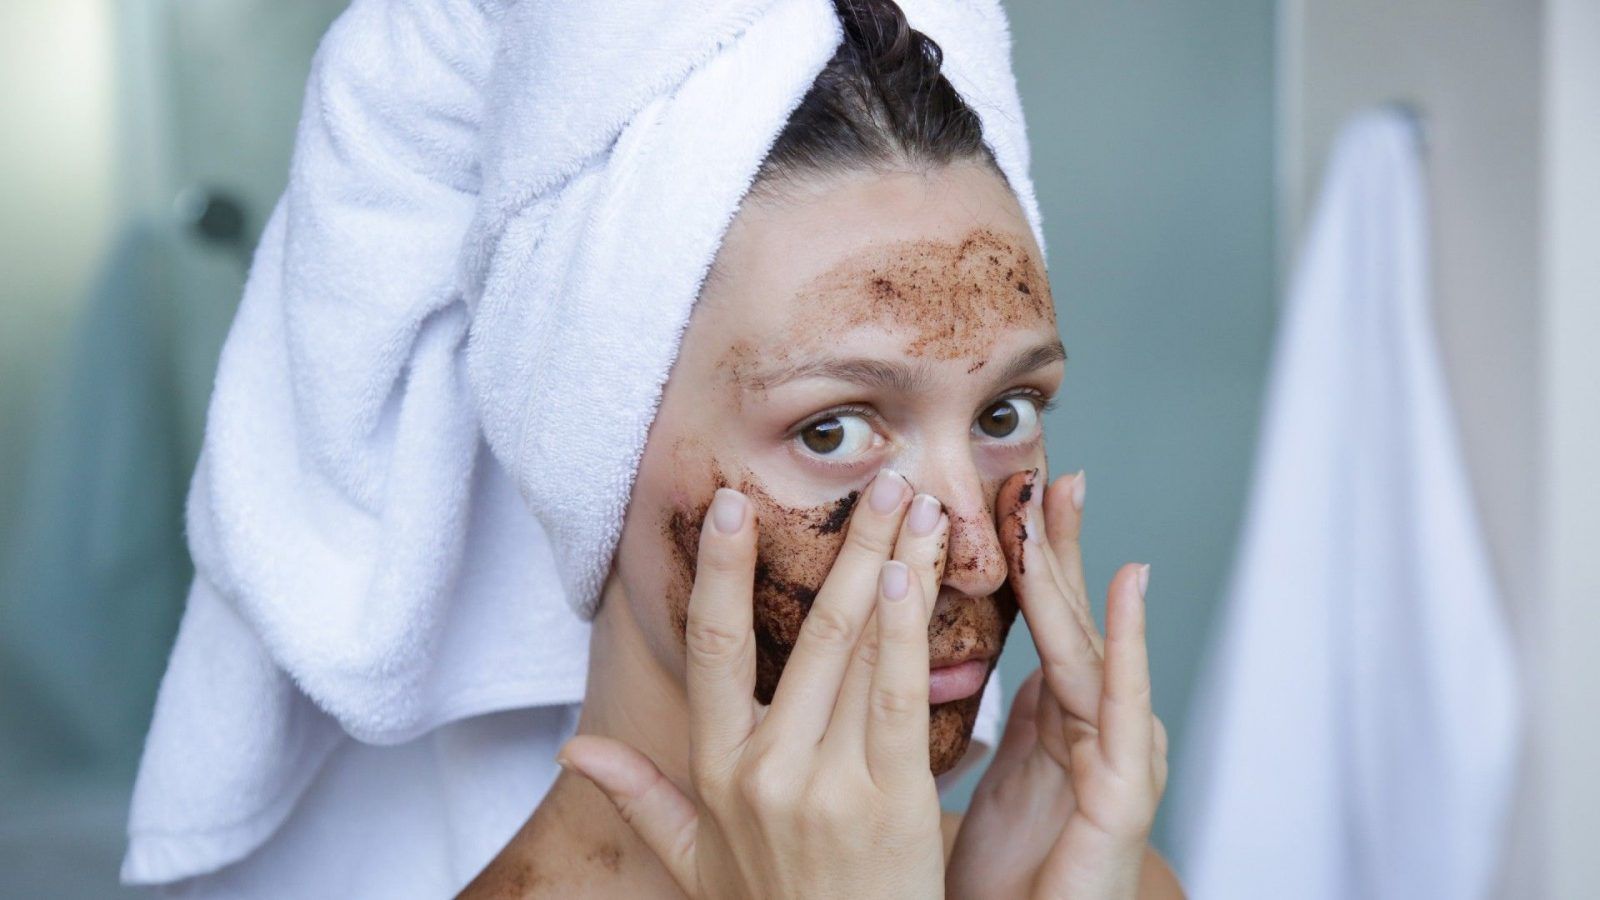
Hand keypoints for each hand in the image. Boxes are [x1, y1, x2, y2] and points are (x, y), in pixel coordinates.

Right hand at [560, 469, 950, 898]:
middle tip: (880, 478)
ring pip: (856, 653)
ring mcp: (825, 787)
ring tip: (917, 506)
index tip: (733, 503)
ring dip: (890, 569)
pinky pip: (898, 702)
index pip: (711, 650)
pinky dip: (904, 637)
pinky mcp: (890, 806)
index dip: (720, 572)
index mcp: (718, 772)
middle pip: (802, 634)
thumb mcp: (697, 864)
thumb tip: (570, 746)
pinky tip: (911, 579)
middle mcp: (764, 771)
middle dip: (846, 546)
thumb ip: (640, 798)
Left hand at [946, 469, 1170, 898]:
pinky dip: (1127, 641)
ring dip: (1079, 570)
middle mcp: (1095, 730)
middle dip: (1060, 542)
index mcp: (1060, 722)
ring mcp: (1116, 757)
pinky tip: (1129, 585)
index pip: (1043, 620)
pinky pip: (1122, 706)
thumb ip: (1010, 719)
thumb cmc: (1005, 877)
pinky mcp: (1125, 795)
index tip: (1013, 487)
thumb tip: (992, 661)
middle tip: (1050, 466)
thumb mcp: (1002, 778)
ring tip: (1066, 499)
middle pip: (1072, 618)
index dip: (1031, 555)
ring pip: (1091, 647)